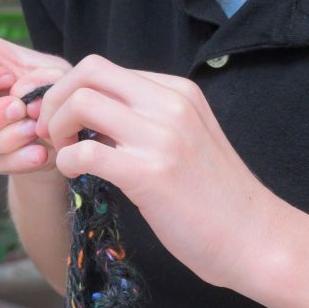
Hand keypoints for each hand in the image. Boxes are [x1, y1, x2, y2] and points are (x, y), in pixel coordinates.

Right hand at [0, 35, 75, 176]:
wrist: (52, 121)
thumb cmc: (44, 85)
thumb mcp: (52, 72)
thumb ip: (43, 77)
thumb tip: (20, 94)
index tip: (9, 79)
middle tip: (20, 111)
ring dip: (1, 141)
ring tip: (34, 131)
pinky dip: (12, 161)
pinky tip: (38, 153)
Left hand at [35, 55, 292, 293]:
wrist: (256, 239)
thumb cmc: (216, 198)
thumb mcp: (187, 138)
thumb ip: (147, 119)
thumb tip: (92, 114)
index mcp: (178, 92)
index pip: (102, 68)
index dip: (68, 91)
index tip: (63, 121)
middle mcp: (170, 104)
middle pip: (87, 71)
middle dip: (54, 99)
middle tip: (52, 132)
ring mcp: (161, 137)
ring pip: (81, 101)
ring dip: (57, 127)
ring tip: (66, 154)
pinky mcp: (150, 174)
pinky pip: (83, 152)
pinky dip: (65, 162)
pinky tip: (76, 178)